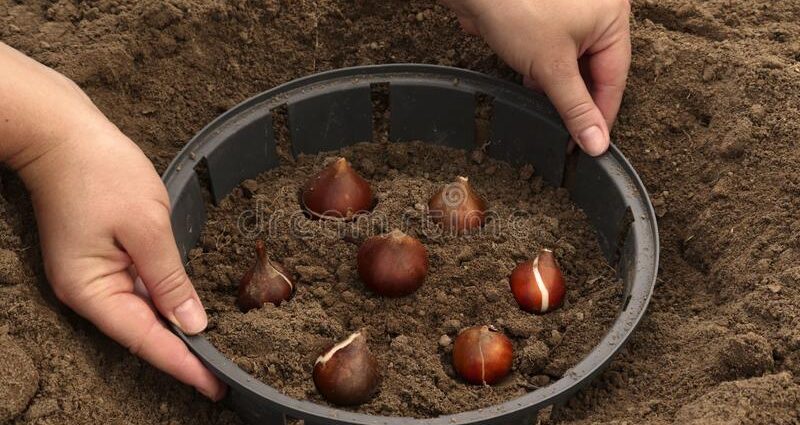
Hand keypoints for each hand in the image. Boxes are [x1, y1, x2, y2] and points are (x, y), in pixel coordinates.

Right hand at [3, 44, 224, 399]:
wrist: (62, 134)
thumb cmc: (100, 172)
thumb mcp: (146, 225)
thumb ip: (170, 278)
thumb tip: (191, 323)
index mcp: (92, 290)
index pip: (146, 340)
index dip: (183, 364)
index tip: (215, 385)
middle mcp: (88, 292)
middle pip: (142, 333)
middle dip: (182, 354)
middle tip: (222, 376)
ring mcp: (93, 276)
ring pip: (142, 314)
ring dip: (175, 331)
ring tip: (213, 353)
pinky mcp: (102, 260)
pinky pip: (137, 291)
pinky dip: (164, 303)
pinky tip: (189, 313)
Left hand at [443, 0, 631, 155]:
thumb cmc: (518, 10)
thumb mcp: (552, 67)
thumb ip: (575, 107)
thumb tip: (596, 143)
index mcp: (613, 18)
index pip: (615, 79)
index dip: (602, 115)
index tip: (591, 145)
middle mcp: (597, 13)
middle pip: (596, 72)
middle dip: (577, 100)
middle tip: (566, 133)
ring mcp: (572, 14)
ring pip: (574, 64)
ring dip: (559, 87)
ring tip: (545, 107)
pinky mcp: (547, 18)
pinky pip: (556, 52)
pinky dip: (546, 71)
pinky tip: (531, 82)